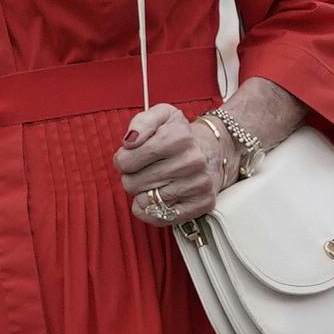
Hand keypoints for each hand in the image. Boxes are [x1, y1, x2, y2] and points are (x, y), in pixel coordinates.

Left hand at [115, 104, 234, 225]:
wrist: (211, 150)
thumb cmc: (178, 136)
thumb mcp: (161, 116)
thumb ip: (141, 123)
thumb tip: (130, 141)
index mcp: (179, 136)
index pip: (127, 160)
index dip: (122, 161)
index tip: (129, 157)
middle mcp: (192, 160)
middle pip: (133, 182)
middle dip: (131, 177)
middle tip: (144, 169)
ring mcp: (199, 184)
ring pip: (145, 201)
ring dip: (142, 193)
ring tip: (154, 181)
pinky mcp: (203, 203)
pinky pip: (161, 217)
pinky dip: (151, 212)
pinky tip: (156, 198)